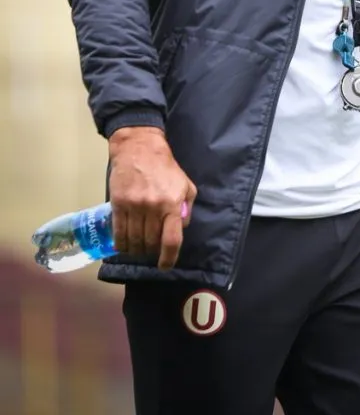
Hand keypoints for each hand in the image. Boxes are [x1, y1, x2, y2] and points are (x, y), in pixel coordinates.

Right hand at [108, 127, 196, 269]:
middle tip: (150, 250)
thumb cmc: (165, 167)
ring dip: (135, 249)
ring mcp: (134, 206)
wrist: (139, 149)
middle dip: (150, 251)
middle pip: (150, 243)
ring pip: (133, 241)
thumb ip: (186, 208)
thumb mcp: (185, 185)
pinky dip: (121, 244)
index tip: (164, 266)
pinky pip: (118, 233)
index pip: (171, 239)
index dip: (168, 258)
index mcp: (172, 203)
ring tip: (137, 248)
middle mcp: (153, 207)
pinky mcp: (118, 204)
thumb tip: (181, 229)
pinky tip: (124, 244)